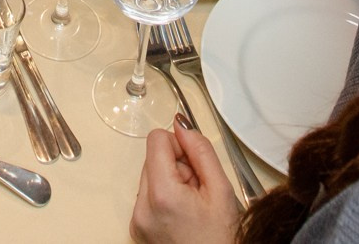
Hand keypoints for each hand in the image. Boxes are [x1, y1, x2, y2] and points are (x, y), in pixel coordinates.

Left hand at [130, 123, 241, 243]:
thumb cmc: (221, 240)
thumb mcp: (220, 190)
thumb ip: (201, 151)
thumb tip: (183, 126)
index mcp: (162, 194)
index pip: (156, 140)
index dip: (178, 143)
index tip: (193, 159)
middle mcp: (142, 207)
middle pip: (151, 158)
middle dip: (176, 165)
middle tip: (197, 188)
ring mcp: (137, 220)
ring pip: (149, 176)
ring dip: (171, 181)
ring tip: (192, 204)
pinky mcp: (137, 228)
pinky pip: (147, 196)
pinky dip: (164, 197)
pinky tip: (183, 213)